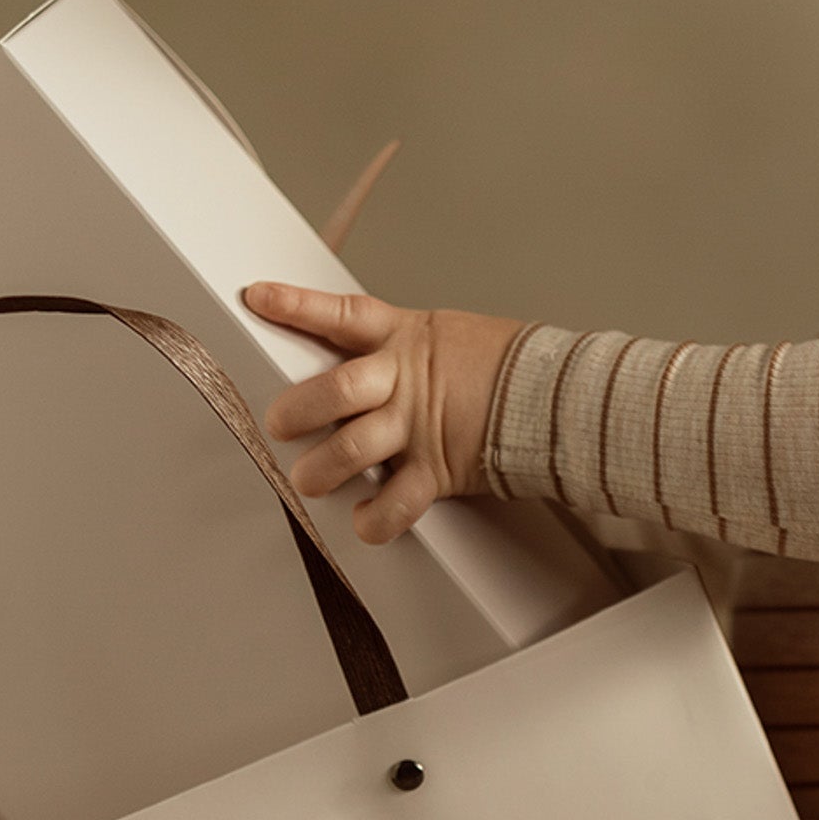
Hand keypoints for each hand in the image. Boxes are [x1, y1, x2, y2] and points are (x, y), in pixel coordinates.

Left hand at [241, 281, 523, 543]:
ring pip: (353, 449)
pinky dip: (375, 518)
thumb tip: (364, 369)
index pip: (340, 314)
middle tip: (279, 424)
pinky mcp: (437, 470)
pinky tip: (363, 521)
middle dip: (297, 410)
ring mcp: (418, 428)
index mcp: (404, 338)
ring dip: (321, 470)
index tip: (259, 298)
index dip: (296, 305)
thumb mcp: (447, 336)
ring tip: (308, 482)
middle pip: (336, 391)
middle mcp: (403, 382)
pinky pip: (396, 502)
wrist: (559, 395)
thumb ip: (401, 351)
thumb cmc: (505, 365)